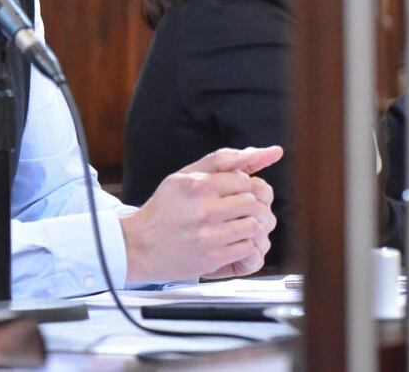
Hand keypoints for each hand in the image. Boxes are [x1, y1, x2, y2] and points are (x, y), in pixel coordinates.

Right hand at [120, 146, 281, 283]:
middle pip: (252, 202)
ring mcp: (209, 235)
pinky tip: (229, 242)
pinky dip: (244, 246)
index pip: (244, 180)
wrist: (140, 245)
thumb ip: (224, 160)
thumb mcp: (184, 176)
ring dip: (249, 227)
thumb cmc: (165, 208)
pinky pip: (247, 249)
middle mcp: (203, 208)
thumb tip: (269, 151)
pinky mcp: (213, 257)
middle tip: (237, 211)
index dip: (243, 187)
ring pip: (254, 226)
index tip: (233, 193)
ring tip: (236, 226)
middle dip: (250, 206)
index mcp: (197, 185)